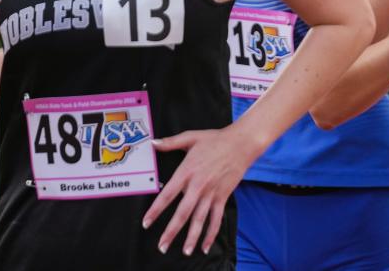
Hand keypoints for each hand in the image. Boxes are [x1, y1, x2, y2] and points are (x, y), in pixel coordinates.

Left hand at [142, 126, 252, 255]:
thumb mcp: (191, 137)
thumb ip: (170, 142)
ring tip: (184, 251)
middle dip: (171, 231)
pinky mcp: (223, 196)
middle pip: (182, 213)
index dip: (156, 210)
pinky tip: (206, 246)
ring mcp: (212, 193)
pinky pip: (216, 218)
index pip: (168, 195)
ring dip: (192, 237)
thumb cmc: (215, 139)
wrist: (241, 143)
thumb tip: (153, 143)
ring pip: (200, 219)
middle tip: (161, 246)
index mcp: (187, 171)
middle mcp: (198, 185)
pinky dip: (212, 233)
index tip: (147, 222)